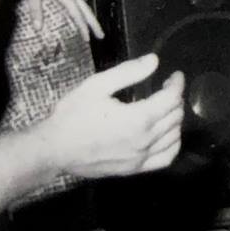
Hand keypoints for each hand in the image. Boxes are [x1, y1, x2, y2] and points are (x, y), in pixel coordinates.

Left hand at [18, 0, 101, 40]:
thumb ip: (35, 9)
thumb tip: (38, 28)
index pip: (78, 14)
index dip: (83, 27)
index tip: (88, 39)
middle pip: (87, 10)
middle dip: (94, 24)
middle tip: (101, 36)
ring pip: (84, 5)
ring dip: (90, 17)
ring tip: (95, 29)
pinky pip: (78, 2)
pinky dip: (82, 11)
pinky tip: (79, 15)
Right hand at [39, 56, 185, 179]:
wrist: (53, 150)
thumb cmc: (73, 115)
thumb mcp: (97, 85)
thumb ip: (128, 72)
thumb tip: (154, 60)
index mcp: (138, 118)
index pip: (172, 98)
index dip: (177, 83)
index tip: (174, 75)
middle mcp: (144, 140)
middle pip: (175, 116)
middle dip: (175, 98)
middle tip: (165, 88)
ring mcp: (140, 158)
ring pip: (174, 136)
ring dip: (175, 119)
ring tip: (164, 108)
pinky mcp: (134, 169)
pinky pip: (166, 158)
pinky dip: (172, 144)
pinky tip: (166, 135)